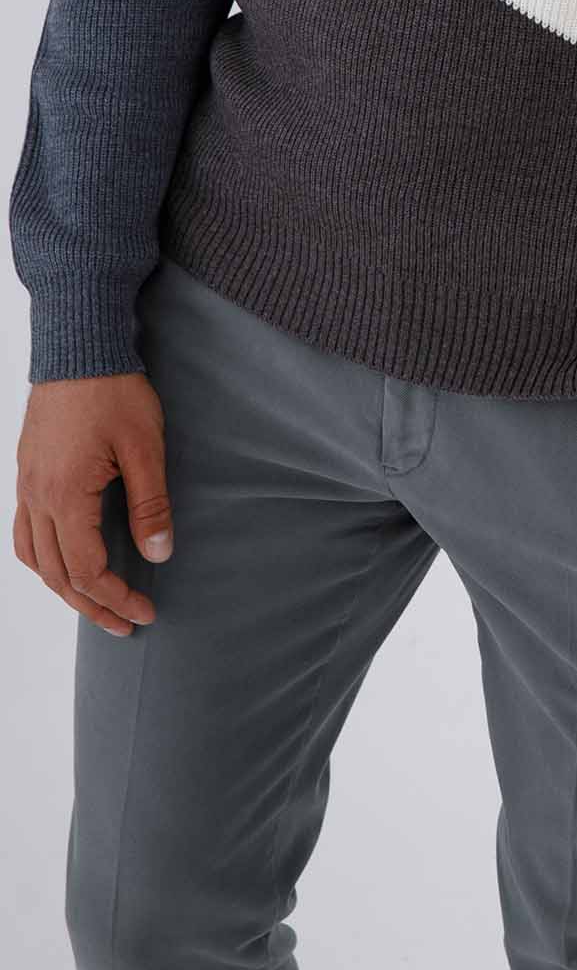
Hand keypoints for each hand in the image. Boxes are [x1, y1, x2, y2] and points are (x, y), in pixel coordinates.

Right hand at [13, 372, 171, 636]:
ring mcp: (26, 483)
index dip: (115, 597)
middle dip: (92, 605)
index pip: (86, 568)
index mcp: (66, 493)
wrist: (78, 346)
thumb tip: (158, 554)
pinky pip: (25, 530)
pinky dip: (43, 558)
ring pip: (33, 556)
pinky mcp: (27, 471)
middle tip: (125, 624)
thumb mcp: (145, 446)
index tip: (145, 611)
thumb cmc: (114, 390)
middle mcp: (37, 494)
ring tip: (96, 603)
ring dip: (63, 588)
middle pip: (55, 573)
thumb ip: (151, 503)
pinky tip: (64, 561)